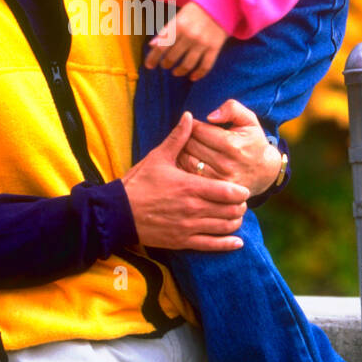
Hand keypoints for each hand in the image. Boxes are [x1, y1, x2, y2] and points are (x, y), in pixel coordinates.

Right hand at [122, 111, 248, 250]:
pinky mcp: (182, 242)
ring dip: (235, 222)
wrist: (118, 212)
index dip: (241, 192)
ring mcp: (189, 227)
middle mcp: (193, 209)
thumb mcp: (158, 157)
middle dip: (240, 206)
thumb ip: (178, 138)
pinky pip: (211, 245)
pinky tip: (237, 242)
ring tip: (236, 216)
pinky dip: (227, 244)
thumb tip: (188, 116)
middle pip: (231, 210)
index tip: (243, 190)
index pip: (228, 192)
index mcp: (190, 186)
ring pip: (224, 227)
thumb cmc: (138, 183)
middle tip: (240, 202)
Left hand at [144, 2, 227, 78]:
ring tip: (176, 72)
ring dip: (179, 71)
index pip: (162, 46)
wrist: (223, 3)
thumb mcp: (179, 16)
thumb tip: (152, 45)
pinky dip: (198, 74)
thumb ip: (166, 31)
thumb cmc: (197, 10)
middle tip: (165, 65)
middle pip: (173, 57)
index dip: (153, 58)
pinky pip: (206, 66)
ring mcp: (203, 43)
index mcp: (179, 26)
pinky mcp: (215, 48)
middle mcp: (190, 35)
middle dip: (166, 64)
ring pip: (187, 64)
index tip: (149, 66)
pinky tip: (193, 77)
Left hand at [178, 98, 283, 195]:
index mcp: (232, 144)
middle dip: (187, 137)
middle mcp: (225, 164)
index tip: (197, 126)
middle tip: (192, 136)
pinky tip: (191, 160)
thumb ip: (232, 109)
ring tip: (191, 148)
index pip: (198, 130)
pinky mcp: (214, 191)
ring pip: (186, 159)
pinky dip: (185, 166)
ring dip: (183, 151)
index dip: (193, 125)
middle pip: (190, 144)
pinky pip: (189, 174)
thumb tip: (210, 116)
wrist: (264, 172)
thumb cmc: (253, 142)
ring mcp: (218, 179)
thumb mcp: (249, 120)